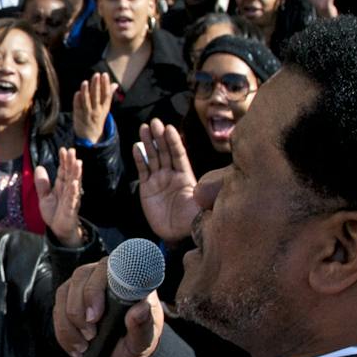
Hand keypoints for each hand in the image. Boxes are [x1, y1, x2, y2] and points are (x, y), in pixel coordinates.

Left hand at [33, 147, 84, 245]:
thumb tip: (39, 167)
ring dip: (76, 173)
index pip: (63, 171)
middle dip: (71, 163)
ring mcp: (71, 199)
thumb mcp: (44, 196)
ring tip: (78, 162)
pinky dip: (74, 191)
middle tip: (72, 150)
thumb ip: (42, 183)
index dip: (63, 160)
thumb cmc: (54, 212)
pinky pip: (73, 199)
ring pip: (74, 184)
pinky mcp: (71, 209)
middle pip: (70, 174)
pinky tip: (75, 183)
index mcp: (61, 186)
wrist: (58, 230)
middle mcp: (68, 190)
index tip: (63, 149)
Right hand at [53, 259, 163, 356]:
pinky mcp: (68, 297)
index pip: (106, 269)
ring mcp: (83, 284)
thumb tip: (140, 309)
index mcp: (125, 278)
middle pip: (80, 278)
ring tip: (83, 346)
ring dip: (69, 323)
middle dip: (79, 310)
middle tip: (90, 335)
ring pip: (64, 293)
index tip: (94, 317)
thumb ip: (143, 324)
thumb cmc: (136, 339)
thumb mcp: (145, 338)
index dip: (94, 291)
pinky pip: (57, 309)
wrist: (124, 353)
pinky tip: (75, 347)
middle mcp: (102, 275)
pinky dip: (63, 331)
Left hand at [71, 73, 116, 142]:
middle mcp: (97, 111)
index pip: (106, 95)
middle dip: (96, 85)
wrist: (91, 137)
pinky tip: (77, 93)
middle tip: (96, 75)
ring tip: (85, 82)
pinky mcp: (78, 116)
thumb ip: (109, 96)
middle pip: (97, 97)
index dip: (105, 84)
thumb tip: (115, 84)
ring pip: (86, 102)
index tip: (105, 75)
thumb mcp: (106, 109)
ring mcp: (87, 114)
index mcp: (104, 108)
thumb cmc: (98, 119)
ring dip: (85, 92)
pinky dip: (77, 101)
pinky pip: (78, 108)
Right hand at [133, 119, 198, 243]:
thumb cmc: (192, 220)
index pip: (179, 155)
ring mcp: (158, 180)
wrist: (176, 234)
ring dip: (148, 142)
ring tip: (144, 127)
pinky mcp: (146, 188)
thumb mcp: (202, 206)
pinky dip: (139, 158)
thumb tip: (220, 184)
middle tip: (154, 122)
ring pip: (153, 157)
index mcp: (186, 176)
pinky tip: (136, 146)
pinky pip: (143, 170)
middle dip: (159, 137)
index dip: (174, 142)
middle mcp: (172, 175)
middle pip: (164, 151)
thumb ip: (207, 194)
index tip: (170, 129)